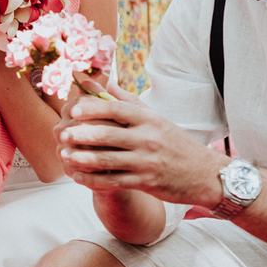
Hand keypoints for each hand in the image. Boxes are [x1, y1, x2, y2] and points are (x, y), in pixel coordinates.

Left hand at [54, 81, 225, 206]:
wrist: (205, 175)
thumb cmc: (176, 143)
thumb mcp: (157, 119)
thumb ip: (129, 101)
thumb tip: (104, 83)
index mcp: (150, 120)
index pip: (117, 110)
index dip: (93, 108)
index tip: (73, 109)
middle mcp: (148, 139)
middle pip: (108, 135)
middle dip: (81, 134)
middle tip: (61, 133)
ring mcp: (146, 163)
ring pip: (107, 160)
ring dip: (82, 158)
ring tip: (64, 154)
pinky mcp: (145, 183)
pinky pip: (113, 181)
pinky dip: (93, 179)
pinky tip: (77, 176)